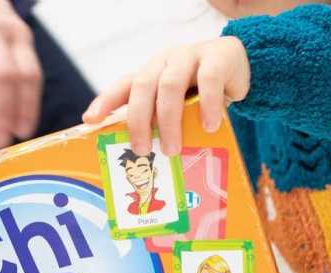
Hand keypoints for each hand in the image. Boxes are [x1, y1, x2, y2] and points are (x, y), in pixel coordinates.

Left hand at [82, 37, 249, 155]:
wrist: (240, 66)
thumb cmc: (200, 94)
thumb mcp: (177, 106)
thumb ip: (160, 122)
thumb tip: (145, 160)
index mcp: (149, 73)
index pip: (122, 86)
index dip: (104, 101)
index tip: (90, 120)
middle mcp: (164, 61)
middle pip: (142, 87)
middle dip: (138, 121)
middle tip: (141, 150)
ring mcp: (189, 55)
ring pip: (170, 85)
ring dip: (168, 120)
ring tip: (172, 148)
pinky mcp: (218, 56)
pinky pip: (208, 80)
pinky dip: (207, 105)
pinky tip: (209, 126)